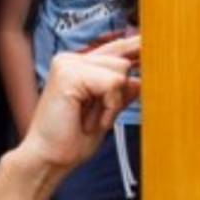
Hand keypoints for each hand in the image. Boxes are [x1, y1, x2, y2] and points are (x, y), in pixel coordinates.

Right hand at [21, 36, 139, 170]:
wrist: (49, 158)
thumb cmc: (72, 139)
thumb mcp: (106, 112)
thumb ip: (120, 93)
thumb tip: (141, 79)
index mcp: (78, 65)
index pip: (113, 49)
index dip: (134, 46)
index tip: (151, 40)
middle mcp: (71, 59)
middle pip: (122, 59)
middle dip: (120, 91)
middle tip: (98, 116)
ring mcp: (68, 64)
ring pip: (120, 69)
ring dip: (114, 101)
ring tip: (92, 119)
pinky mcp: (69, 73)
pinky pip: (112, 83)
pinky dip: (110, 106)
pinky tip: (94, 120)